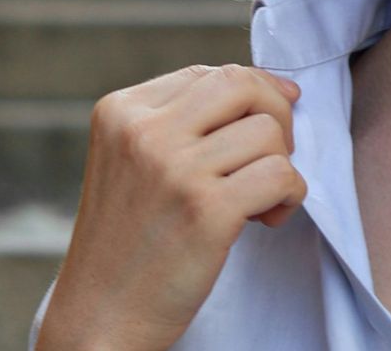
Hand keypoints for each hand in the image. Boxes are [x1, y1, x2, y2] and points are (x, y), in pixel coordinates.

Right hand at [36, 64, 307, 350]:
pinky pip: (282, 175)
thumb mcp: (137, 160)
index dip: (254, 95)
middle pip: (243, 86)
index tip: (264, 125)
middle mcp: (143, 132)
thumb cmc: (133, 237)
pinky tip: (264, 220)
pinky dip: (290, 197)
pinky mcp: (206, 209)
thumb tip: (280, 89)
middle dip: (276, 116)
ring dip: (280, 167)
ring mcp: (174, 169)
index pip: (213, 74)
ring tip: (255, 202)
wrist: (100, 315)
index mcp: (121, 111)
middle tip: (269, 158)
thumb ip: (188, 119)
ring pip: (269, 132)